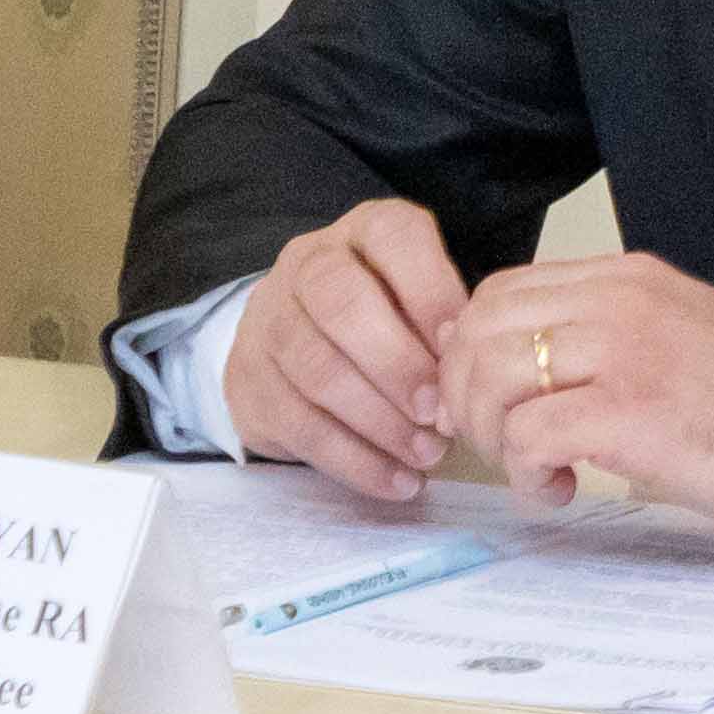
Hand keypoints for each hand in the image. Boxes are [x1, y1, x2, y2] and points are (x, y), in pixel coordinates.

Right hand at [219, 201, 474, 495]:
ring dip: (380, 422)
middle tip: (439, 413)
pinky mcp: (248, 382)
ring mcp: (267, 321)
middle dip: (397, 364)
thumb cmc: (386, 320)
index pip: (393, 238)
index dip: (430, 291)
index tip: (462, 345)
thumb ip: (446, 324)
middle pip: (341, 303)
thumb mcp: (421, 301)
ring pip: (316, 370)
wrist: (292, 344)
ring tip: (429, 455)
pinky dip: (355, 461)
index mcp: (362, 232)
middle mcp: (306, 265)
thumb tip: (464, 372)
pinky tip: (398, 481)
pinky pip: (300, 426)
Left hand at [442, 253, 713, 530]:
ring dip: (492, 437)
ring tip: (533, 469)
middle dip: (464, 396)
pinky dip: (525, 474)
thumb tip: (525, 373)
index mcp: (626, 279)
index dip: (469, 352)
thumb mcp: (674, 336)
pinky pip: (529, 436)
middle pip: (478, 330)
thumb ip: (605, 337)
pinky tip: (560, 489)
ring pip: (490, 377)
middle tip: (500, 444)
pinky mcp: (630, 412)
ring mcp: (624, 352)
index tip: (488, 402)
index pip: (500, 293)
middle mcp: (618, 301)